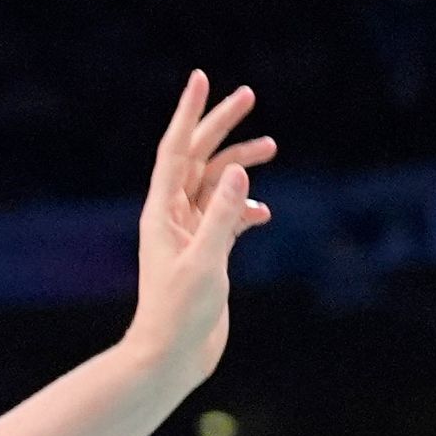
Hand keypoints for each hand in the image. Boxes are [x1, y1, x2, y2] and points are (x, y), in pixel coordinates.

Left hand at [121, 72, 275, 390]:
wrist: (171, 357)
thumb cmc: (180, 314)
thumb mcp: (207, 262)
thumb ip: (222, 216)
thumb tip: (237, 170)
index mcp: (162, 212)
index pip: (176, 150)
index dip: (189, 113)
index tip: (201, 78)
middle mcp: (172, 217)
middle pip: (197, 158)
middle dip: (221, 125)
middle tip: (249, 94)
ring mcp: (189, 234)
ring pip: (215, 185)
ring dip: (240, 164)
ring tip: (272, 146)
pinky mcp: (206, 254)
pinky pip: (226, 218)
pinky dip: (244, 208)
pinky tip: (264, 212)